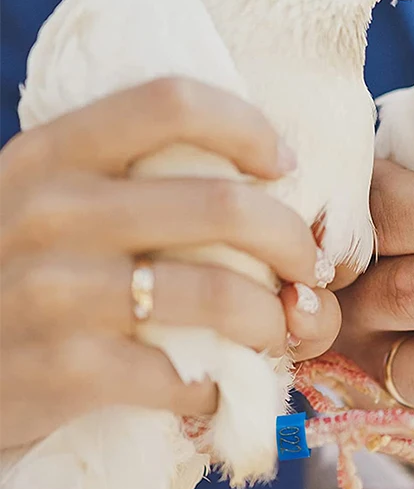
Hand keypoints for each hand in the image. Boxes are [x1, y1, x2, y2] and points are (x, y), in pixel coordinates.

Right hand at [0, 78, 339, 448]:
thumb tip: (275, 194)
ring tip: (276, 329)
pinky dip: (218, 384)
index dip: (249, 127)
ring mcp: (53, 290)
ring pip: (218, 293)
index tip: (283, 164)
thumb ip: (138, 184)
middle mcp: (51, 209)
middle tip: (308, 266)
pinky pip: (181, 374)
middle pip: (223, 204)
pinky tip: (212, 386)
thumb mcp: (60, 204)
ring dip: (271, 320)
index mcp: (55, 151)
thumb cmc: (31, 271)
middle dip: (293, 240)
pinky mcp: (63, 369)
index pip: (172, 102)